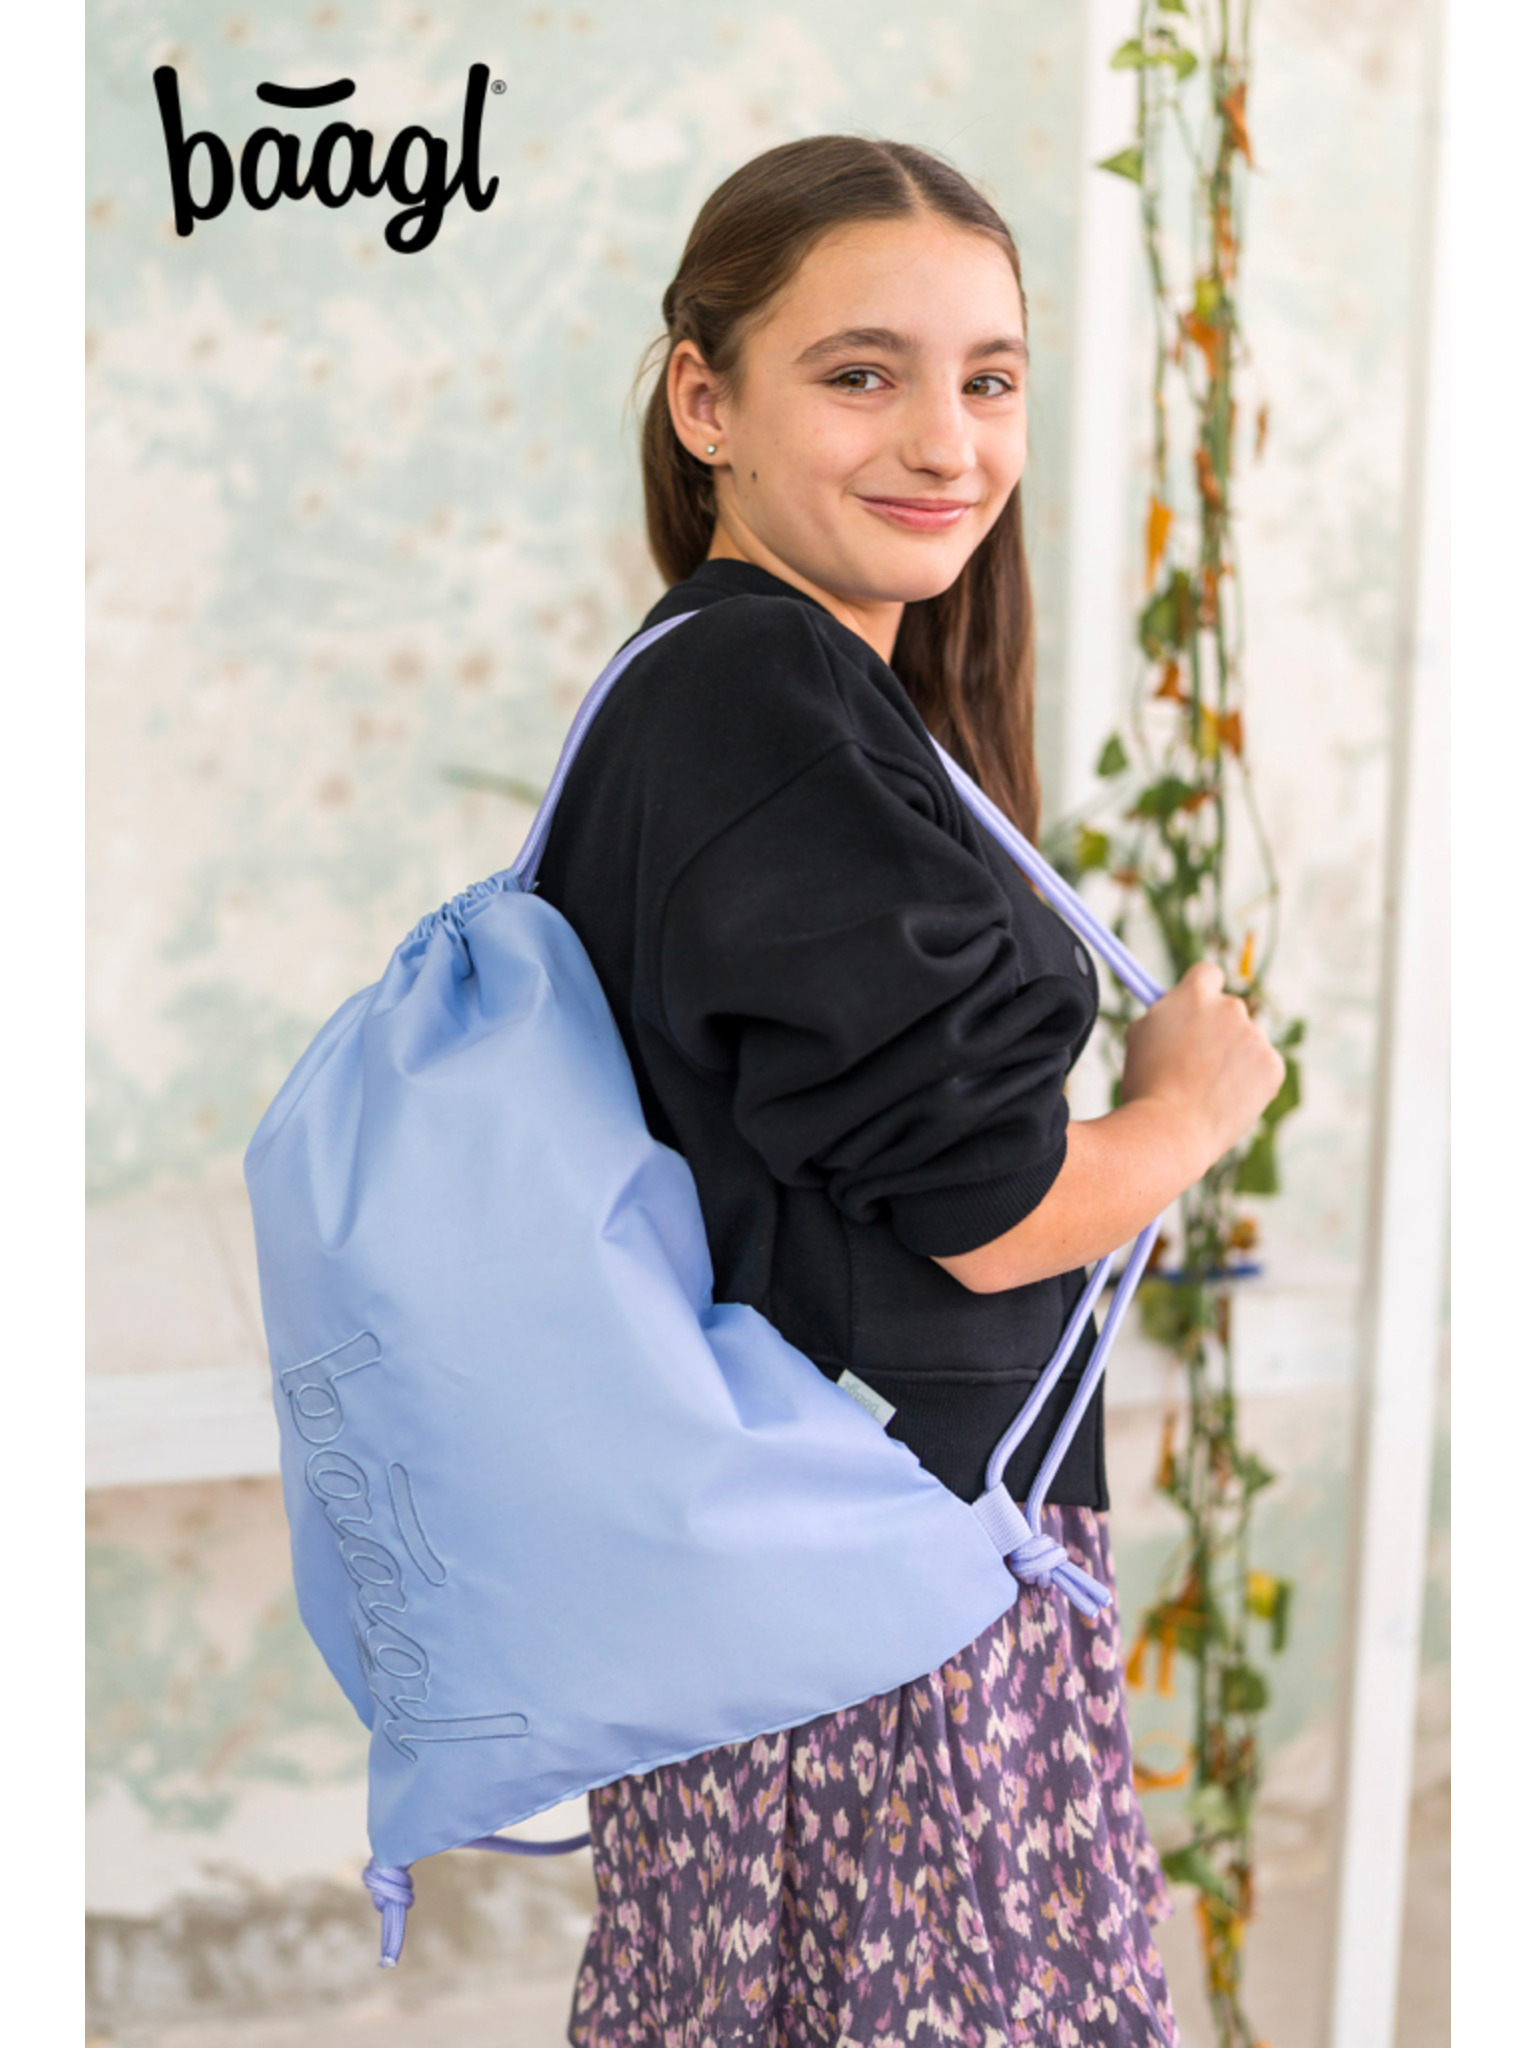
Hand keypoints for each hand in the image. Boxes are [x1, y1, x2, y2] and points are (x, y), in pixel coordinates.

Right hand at [1121, 961, 1285, 1172]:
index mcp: (1194, 995)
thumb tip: (1169, 1009)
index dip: (1201, 991)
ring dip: (1232, 1059)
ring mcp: (1255, 1037)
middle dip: (1217, 1031)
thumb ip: (1161, 1016)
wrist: (1169, 1131)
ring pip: (1246, 1043)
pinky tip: (1224, 1101)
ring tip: (1205, 1092)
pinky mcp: (1273, 1066)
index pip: (1207, 973)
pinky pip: (1262, 1068)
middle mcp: (1230, 1008)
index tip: (1196, 1010)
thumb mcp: (1139, 1038)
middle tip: (1196, 1063)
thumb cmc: (1145, 1088)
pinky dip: (1249, 1083)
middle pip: (1229, 1010)